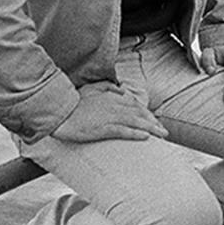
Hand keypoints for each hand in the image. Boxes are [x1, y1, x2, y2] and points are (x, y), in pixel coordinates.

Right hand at [51, 81, 167, 142]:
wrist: (60, 112)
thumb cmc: (74, 102)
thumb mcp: (91, 88)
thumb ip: (107, 87)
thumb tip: (121, 89)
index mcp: (112, 97)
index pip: (135, 105)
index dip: (147, 114)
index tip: (155, 121)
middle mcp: (114, 106)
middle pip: (139, 113)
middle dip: (153, 122)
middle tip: (163, 131)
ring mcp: (109, 117)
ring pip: (135, 122)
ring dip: (151, 128)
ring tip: (161, 135)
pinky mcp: (103, 128)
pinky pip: (123, 131)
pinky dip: (135, 133)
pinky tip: (145, 137)